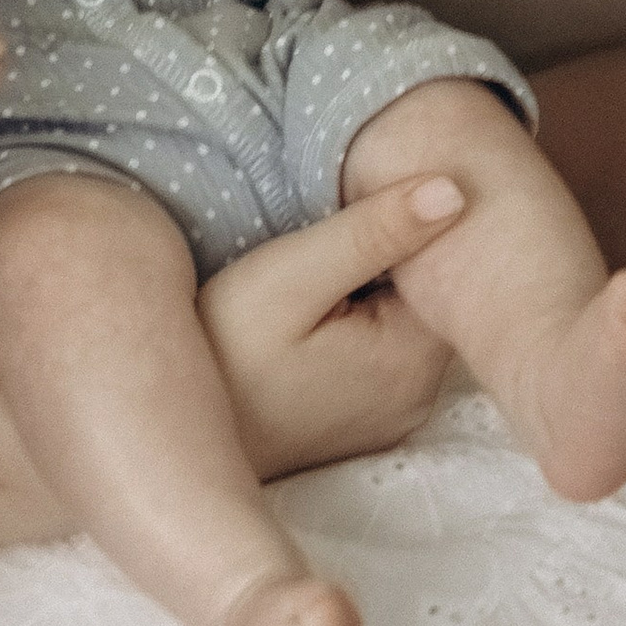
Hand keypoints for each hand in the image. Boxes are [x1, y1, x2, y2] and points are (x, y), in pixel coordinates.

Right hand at [198, 172, 470, 474]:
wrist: (170, 433)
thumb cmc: (221, 350)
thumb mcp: (290, 276)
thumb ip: (373, 231)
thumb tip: (455, 191)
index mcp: (413, 358)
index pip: (443, 270)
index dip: (405, 230)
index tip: (350, 215)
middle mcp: (417, 396)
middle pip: (426, 299)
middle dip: (390, 263)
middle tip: (322, 246)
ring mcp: (392, 416)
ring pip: (404, 326)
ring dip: (372, 294)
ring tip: (311, 281)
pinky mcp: (364, 422)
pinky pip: (382, 356)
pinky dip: (358, 328)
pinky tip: (311, 321)